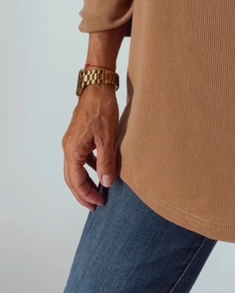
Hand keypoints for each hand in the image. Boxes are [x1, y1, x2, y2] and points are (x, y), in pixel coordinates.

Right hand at [62, 85, 118, 210]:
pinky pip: (81, 158)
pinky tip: (100, 170)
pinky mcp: (79, 136)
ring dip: (85, 181)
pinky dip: (88, 168)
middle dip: (83, 193)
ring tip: (98, 191)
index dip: (86, 194)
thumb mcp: (107, 138)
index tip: (99, 202)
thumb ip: (106, 162)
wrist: (98, 87)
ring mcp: (72, 141)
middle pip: (72, 178)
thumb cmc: (101, 109)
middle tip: (95, 205)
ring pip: (75, 168)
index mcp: (72, 150)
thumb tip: (106, 182)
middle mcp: (68, 147)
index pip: (75, 180)